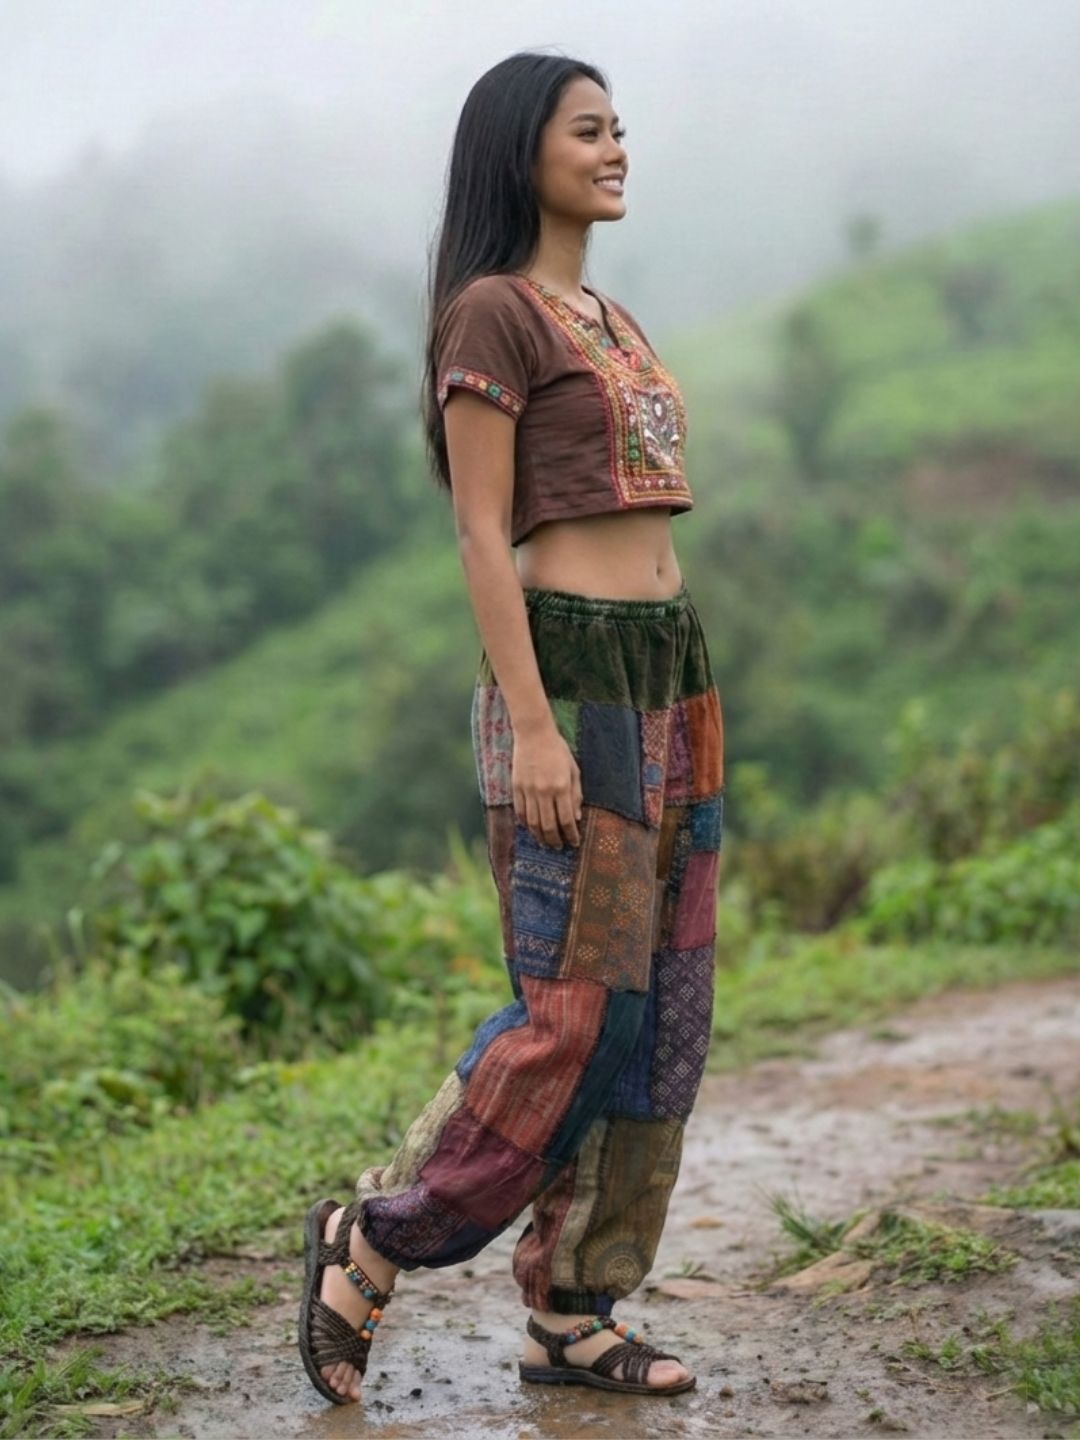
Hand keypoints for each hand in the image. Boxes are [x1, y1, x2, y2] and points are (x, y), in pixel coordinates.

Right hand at [511, 722, 583, 847]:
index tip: (574, 843)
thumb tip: (577, 818)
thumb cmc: (557, 750)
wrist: (533, 733)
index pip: (566, 819)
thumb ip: (576, 794)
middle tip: (559, 847)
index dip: (571, 835)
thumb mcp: (574, 770)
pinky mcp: (516, 787)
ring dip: (540, 836)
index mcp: (561, 786)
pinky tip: (532, 829)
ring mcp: (528, 790)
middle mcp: (544, 791)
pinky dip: (526, 824)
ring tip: (546, 843)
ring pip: (533, 823)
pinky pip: (520, 812)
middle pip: (549, 825)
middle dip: (555, 840)